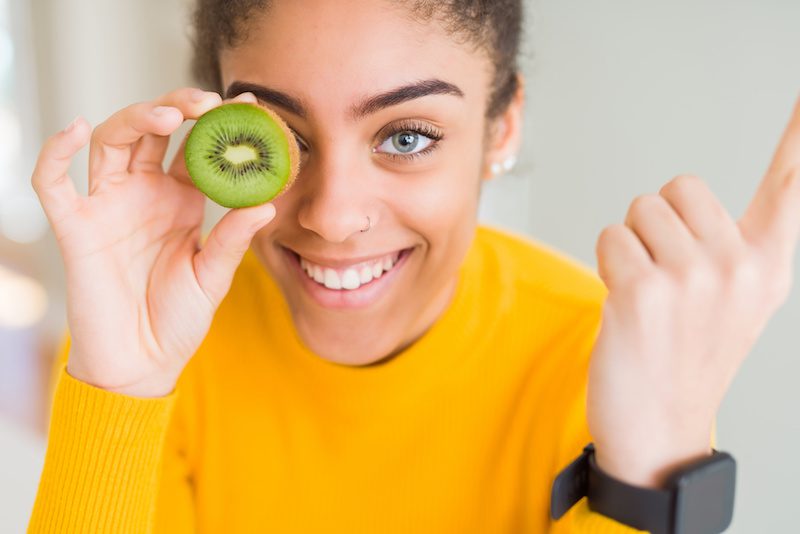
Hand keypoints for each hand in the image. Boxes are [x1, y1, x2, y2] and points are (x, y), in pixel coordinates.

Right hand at [32, 88, 275, 397]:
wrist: (142, 363)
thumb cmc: (178, 318)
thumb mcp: (213, 276)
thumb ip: (233, 239)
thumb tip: (267, 204)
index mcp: (180, 200)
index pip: (195, 147)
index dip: (216, 123)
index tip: (247, 103)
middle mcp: (144, 193)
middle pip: (152, 130)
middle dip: (177, 107)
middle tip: (207, 102)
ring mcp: (108, 206)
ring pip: (111, 142)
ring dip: (136, 119)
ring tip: (170, 115)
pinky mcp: (76, 228)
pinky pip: (54, 184)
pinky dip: (55, 153)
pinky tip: (72, 128)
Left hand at [587, 95, 799, 486]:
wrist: (658, 428)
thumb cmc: (687, 357)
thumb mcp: (736, 300)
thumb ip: (739, 243)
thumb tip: (703, 196)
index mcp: (768, 263)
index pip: (792, 183)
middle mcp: (739, 265)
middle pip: (678, 187)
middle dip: (659, 225)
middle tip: (665, 277)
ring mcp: (692, 277)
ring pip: (638, 211)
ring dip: (631, 246)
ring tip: (646, 294)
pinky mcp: (642, 290)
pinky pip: (610, 237)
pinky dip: (607, 265)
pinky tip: (624, 306)